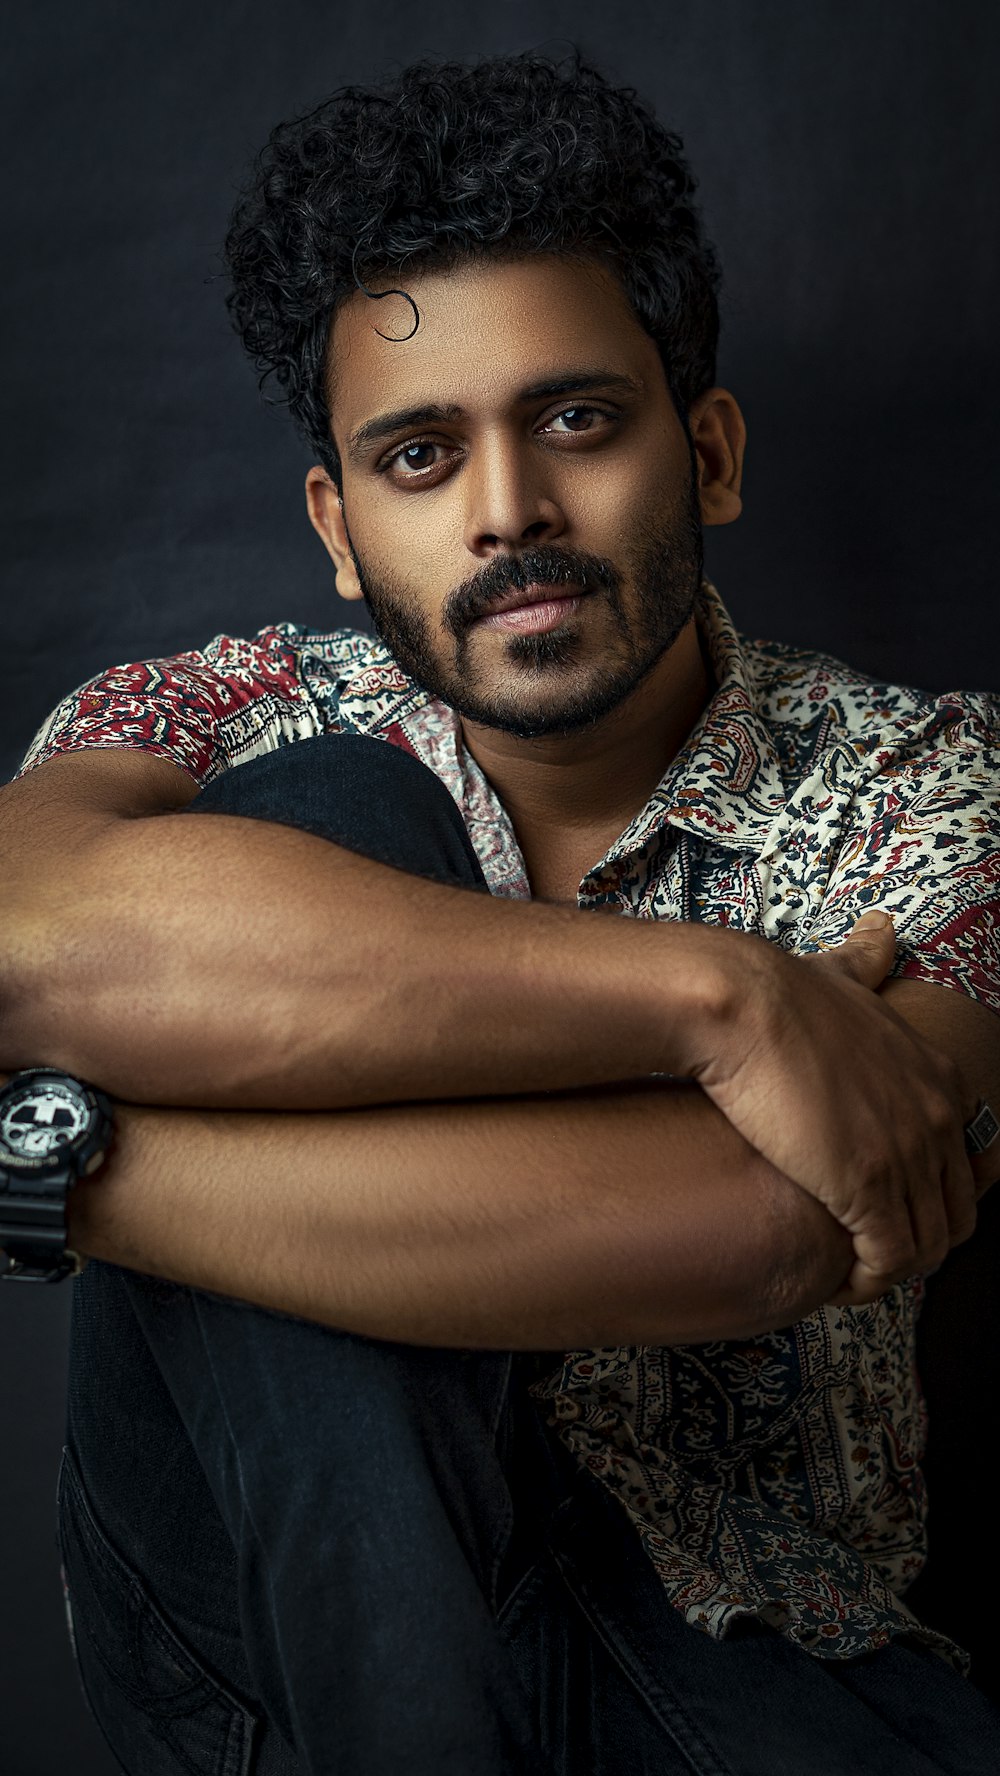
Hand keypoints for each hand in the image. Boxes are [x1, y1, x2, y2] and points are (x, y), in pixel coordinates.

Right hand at [682, 912, 979, 1300]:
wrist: (740, 1005)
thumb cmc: (779, 990)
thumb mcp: (842, 973)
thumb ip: (867, 962)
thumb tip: (883, 933)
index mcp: (939, 1078)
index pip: (968, 1166)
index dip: (931, 1198)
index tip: (890, 1211)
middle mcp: (937, 1117)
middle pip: (956, 1215)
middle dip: (917, 1242)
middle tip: (866, 1249)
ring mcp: (909, 1154)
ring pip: (927, 1248)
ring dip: (890, 1271)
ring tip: (847, 1274)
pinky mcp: (868, 1187)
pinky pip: (890, 1263)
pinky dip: (867, 1284)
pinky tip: (834, 1281)